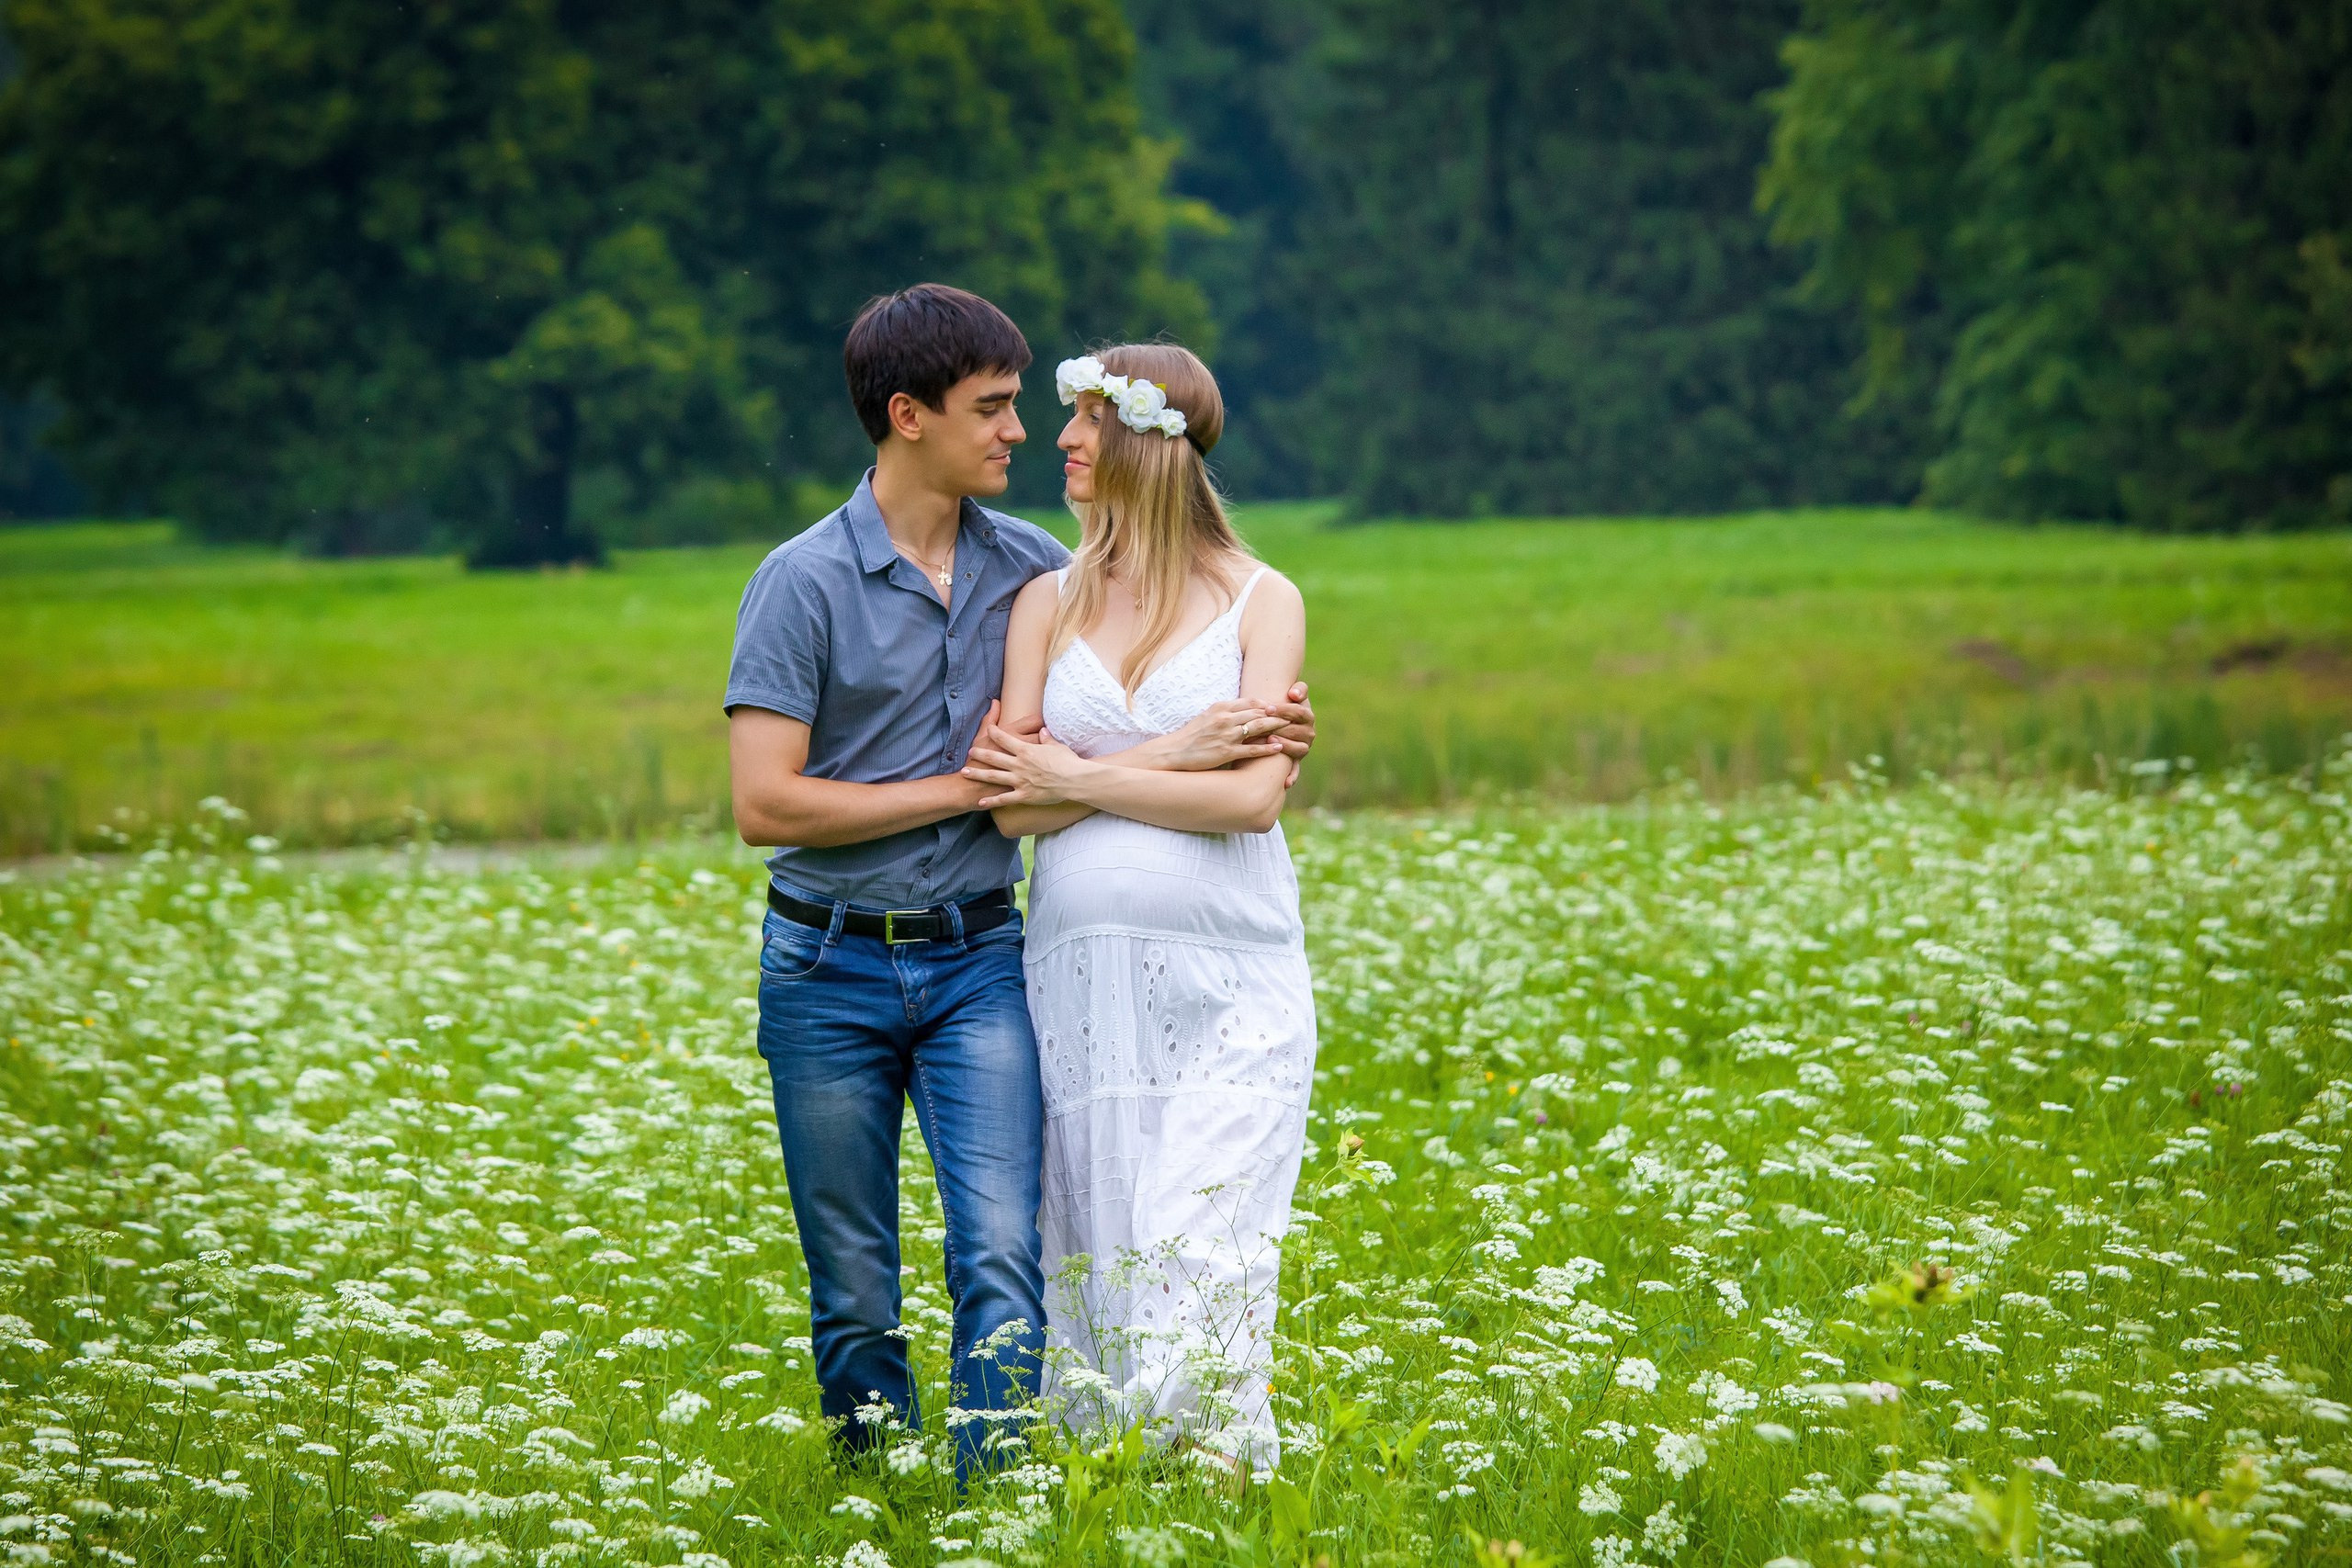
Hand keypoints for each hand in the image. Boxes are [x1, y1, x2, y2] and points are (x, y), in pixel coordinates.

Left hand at [963, 722, 1088, 807]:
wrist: (1074, 781)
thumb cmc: (1068, 762)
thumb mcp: (1057, 746)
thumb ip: (1047, 739)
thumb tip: (1043, 731)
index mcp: (1026, 750)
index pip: (1005, 739)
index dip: (995, 733)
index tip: (988, 730)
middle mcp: (1019, 764)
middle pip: (994, 757)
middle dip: (980, 753)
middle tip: (969, 752)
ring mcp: (1020, 780)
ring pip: (994, 776)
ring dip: (978, 774)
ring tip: (965, 773)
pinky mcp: (1024, 795)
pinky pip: (1004, 799)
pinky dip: (991, 801)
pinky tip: (980, 803)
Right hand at [1159, 699, 1294, 770]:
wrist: (1173, 752)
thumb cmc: (1191, 736)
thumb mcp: (1206, 717)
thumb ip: (1224, 712)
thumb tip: (1241, 710)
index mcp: (1220, 707)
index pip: (1250, 701)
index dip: (1267, 703)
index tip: (1279, 706)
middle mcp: (1225, 718)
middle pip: (1258, 712)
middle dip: (1278, 713)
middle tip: (1292, 715)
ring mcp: (1226, 735)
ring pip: (1258, 728)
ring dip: (1277, 727)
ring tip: (1290, 728)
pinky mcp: (1226, 752)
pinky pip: (1252, 749)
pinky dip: (1267, 748)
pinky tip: (1279, 748)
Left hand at [1273, 681, 1312, 787]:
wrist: (1281, 719)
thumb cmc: (1285, 704)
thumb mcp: (1294, 694)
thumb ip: (1300, 690)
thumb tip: (1295, 693)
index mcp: (1308, 716)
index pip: (1299, 712)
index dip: (1284, 709)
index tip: (1269, 707)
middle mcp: (1308, 733)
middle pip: (1297, 731)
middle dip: (1280, 728)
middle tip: (1265, 726)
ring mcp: (1303, 747)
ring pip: (1298, 749)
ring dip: (1285, 746)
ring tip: (1270, 741)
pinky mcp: (1296, 760)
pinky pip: (1295, 769)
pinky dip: (1292, 776)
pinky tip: (1285, 783)